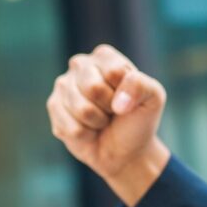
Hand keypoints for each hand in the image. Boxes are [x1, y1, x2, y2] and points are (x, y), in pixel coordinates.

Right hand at [47, 43, 170, 204]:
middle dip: (110, 107)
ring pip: (82, 109)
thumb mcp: (153, 98)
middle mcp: (80, 65)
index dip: (126, 92)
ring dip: (98, 122)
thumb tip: (118, 103)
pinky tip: (89, 129)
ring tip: (102, 120)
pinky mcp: (53, 107)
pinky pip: (72, 127)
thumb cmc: (139, 118)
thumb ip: (141, 86)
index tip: (129, 98)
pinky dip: (87, 135)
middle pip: (94, 88)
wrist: (126, 149)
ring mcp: (63, 85)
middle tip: (114, 111)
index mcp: (105, 57)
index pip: (113, 71)